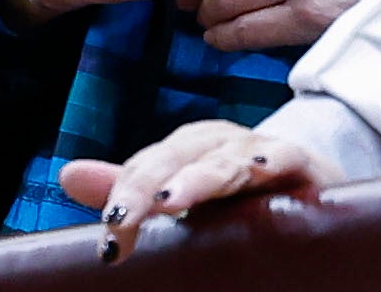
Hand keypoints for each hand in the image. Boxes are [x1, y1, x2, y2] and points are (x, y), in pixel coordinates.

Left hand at [59, 121, 339, 261]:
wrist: (313, 190)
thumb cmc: (240, 197)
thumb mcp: (181, 194)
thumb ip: (128, 189)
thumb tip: (67, 174)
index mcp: (188, 151)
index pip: (147, 167)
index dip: (125, 195)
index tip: (110, 236)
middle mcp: (220, 144)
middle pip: (178, 156)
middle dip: (148, 185)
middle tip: (122, 216)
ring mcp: (260, 151)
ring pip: (224, 159)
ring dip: (198, 177)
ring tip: (172, 199)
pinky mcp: (302, 163)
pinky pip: (285, 156)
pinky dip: (272, 159)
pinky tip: (258, 170)